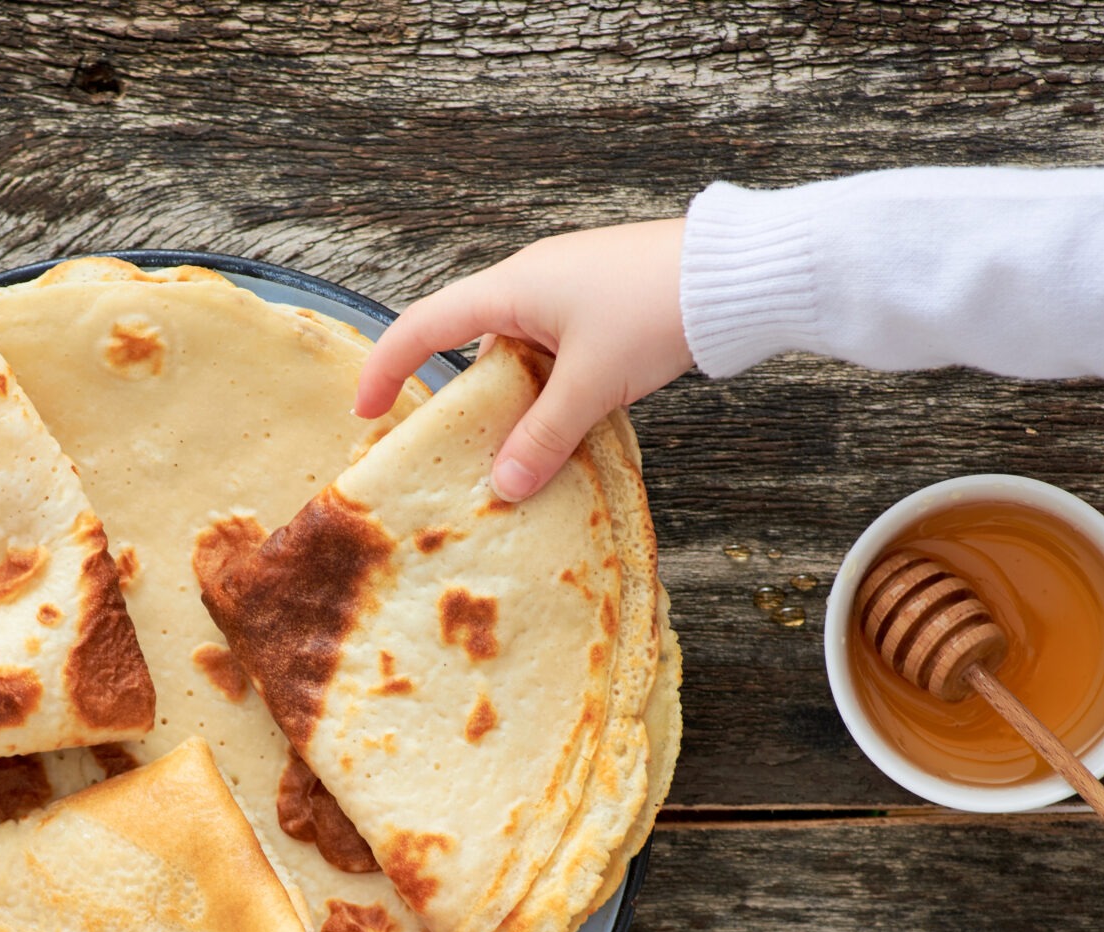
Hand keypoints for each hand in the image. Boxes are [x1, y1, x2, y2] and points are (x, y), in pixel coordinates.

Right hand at [357, 219, 692, 503]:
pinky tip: (563, 425)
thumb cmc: (657, 310)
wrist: (737, 273)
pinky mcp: (601, 304)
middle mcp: (531, 282)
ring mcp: (568, 290)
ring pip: (517, 353)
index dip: (388, 367)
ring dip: (511, 400)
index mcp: (512, 288)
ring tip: (514, 453)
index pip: (425, 325)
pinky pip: (552, 352)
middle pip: (470, 342)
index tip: (365, 410)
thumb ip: (543, 437)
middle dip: (458, 399)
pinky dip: (546, 390)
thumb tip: (504, 486)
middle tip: (448, 450)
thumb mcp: (592, 385)